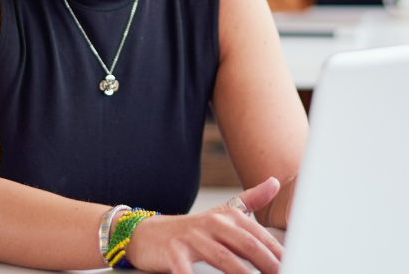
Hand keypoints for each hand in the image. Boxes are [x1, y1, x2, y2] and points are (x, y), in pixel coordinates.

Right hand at [127, 177, 282, 273]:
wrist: (149, 234)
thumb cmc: (193, 230)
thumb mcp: (222, 213)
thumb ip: (251, 200)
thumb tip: (275, 182)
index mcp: (227, 216)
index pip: (259, 235)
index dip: (278, 252)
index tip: (296, 263)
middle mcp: (212, 223)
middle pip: (245, 244)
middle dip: (267, 263)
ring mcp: (192, 238)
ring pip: (222, 257)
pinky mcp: (174, 252)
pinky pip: (186, 268)